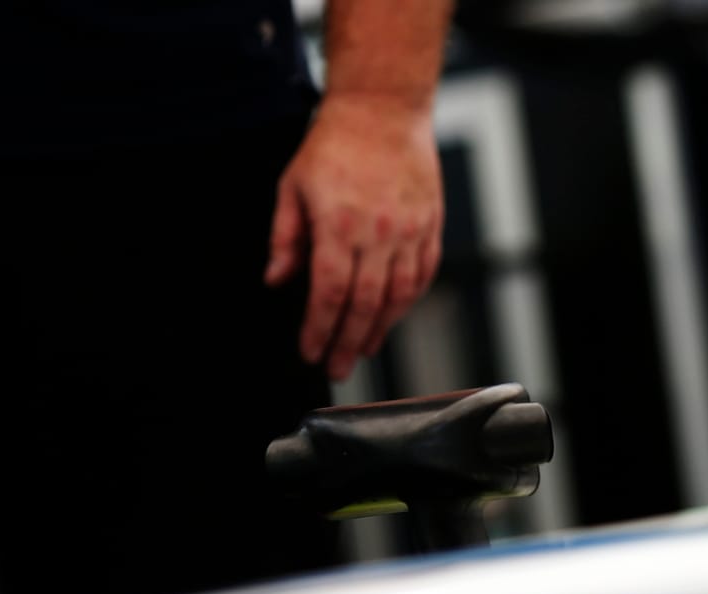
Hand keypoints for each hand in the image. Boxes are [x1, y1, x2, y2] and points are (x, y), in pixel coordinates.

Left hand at [265, 93, 443, 380]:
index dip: (319, 328)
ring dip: (380, 329)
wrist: (383, 112)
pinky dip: (408, 301)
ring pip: (398, 296)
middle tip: (337, 367)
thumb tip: (277, 280)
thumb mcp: (292, 186)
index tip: (310, 351)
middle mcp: (379, 234)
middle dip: (348, 342)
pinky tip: (393, 315)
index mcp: (339, 225)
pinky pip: (423, 275)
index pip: (330, 292)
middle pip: (366, 304)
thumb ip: (285, 238)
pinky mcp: (430, 227)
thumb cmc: (335, 145)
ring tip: (364, 348)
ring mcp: (410, 232)